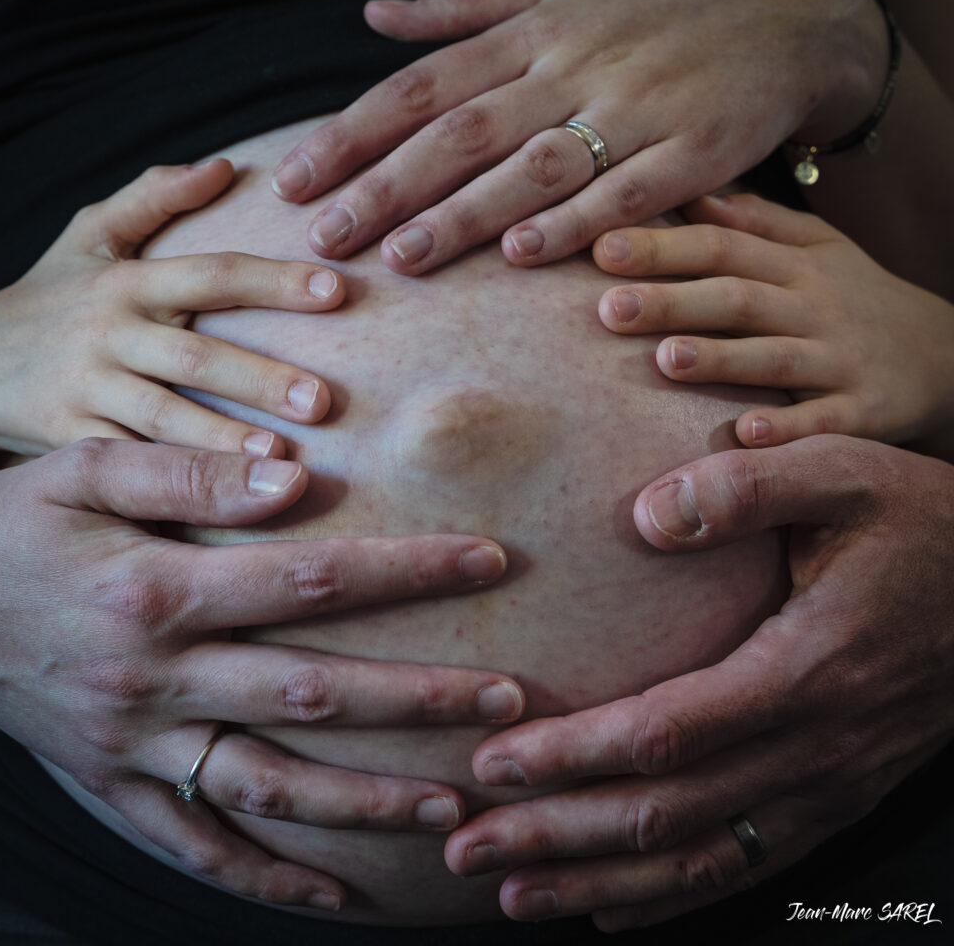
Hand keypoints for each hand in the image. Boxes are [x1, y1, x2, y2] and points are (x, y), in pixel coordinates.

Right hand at [0, 161, 344, 479]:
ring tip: (279, 457)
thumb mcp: (88, 235)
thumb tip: (223, 166)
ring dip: (221, 437)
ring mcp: (87, 388)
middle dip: (260, 378)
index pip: (211, 272)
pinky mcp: (68, 437)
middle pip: (194, 354)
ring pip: (162, 415)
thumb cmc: (47, 294)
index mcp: (127, 281)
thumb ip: (152, 196)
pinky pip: (128, 461)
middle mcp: (109, 332)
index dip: (273, 281)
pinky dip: (171, 482)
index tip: (336, 290)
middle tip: (323, 401)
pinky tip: (219, 499)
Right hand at [0, 439, 521, 908]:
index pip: (312, 582)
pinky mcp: (112, 786)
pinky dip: (267, 875)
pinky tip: (334, 892)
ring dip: (364, 803)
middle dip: (418, 700)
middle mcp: (155, 681)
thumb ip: (191, 478)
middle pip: (311, 694)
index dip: (408, 571)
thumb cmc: (14, 524)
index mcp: (158, 595)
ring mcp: (135, 746)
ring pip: (268, 788)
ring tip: (451, 807)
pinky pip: (196, 847)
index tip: (488, 559)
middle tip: (508, 701)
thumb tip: (293, 480)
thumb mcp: (86, 472)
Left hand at [271, 0, 885, 273]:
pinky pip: (626, 190)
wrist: (797, 4)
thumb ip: (466, 6)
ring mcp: (637, 106)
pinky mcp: (696, 149)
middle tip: (325, 238)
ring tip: (402, 259)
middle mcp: (575, 63)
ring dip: (465, 214)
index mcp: (536, 27)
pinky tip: (521, 254)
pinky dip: (574, 221)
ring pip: (534, 163)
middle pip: (462, 130)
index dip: (354, 135)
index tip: (297, 181)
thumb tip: (376, 15)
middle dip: (387, 186)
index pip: (423, 85)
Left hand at [445, 436, 953, 930]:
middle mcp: (813, 748)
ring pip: (696, 859)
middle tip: (468, 847)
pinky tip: (610, 909)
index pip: (665, 734)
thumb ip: (745, 489)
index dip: (572, 756)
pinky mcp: (833, 798)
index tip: (493, 761)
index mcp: (804, 670)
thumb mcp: (844, 474)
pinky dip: (670, 898)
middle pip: (664, 815)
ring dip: (597, 881)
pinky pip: (743, 865)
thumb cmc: (921, 526)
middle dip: (557, 835)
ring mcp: (826, 786)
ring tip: (513, 893)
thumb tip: (645, 516)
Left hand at [593, 193, 953, 455]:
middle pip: (737, 297)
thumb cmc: (859, 300)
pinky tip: (744, 433)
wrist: (950, 356)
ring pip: (774, 356)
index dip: (662, 247)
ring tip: (665, 359)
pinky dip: (788, 427)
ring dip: (720, 358)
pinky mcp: (864, 411)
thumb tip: (688, 195)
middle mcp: (814, 307)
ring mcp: (839, 360)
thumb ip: (755, 224)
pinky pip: (824, 420)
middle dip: (672, 301)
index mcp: (794, 265)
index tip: (601, 248)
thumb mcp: (818, 249)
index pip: (721, 246)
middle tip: (607, 309)